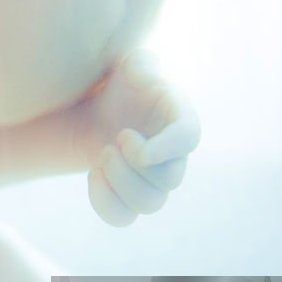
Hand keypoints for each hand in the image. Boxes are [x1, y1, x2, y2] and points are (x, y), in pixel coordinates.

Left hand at [77, 51, 199, 226]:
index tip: (130, 141)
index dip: (164, 146)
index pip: (187, 139)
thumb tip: (144, 75)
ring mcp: (154, 183)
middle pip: (169, 181)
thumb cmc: (122, 87)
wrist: (98, 113)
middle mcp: (174, 157)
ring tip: (102, 155)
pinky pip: (123, 218)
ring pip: (149, 205)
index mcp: (180, 121)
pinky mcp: (130, 199)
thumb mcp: (128, 65)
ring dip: (120, 183)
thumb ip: (140, 63)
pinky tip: (93, 176)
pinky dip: (104, 203)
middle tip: (112, 142)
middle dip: (133, 164)